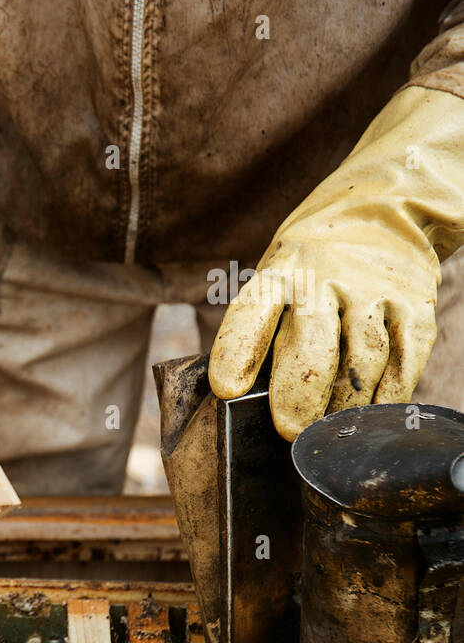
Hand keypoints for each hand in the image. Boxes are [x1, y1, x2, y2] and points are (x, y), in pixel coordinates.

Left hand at [210, 87, 463, 439]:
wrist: (381, 211)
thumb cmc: (309, 268)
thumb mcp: (275, 280)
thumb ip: (262, 331)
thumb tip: (243, 401)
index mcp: (279, 274)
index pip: (252, 312)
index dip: (238, 352)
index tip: (227, 389)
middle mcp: (326, 280)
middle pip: (313, 342)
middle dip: (299, 392)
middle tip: (288, 430)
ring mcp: (375, 293)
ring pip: (362, 358)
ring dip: (343, 403)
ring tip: (325, 431)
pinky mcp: (414, 308)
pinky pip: (404, 360)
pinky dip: (387, 395)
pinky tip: (368, 416)